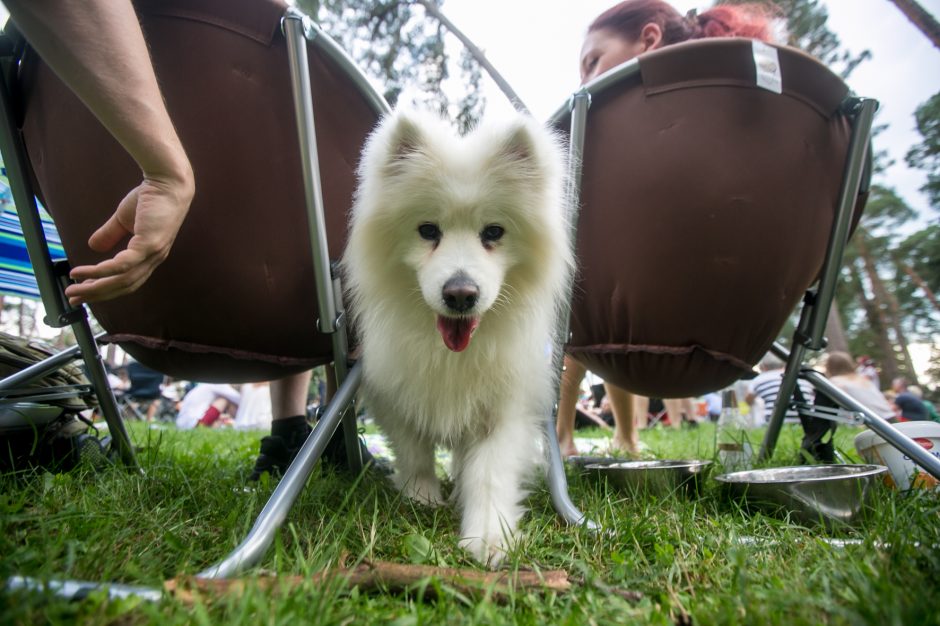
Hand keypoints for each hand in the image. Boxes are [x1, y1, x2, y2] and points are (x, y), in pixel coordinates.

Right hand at [64, 173, 192, 304]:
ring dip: (95, 287)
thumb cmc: (151, 199)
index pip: (126, 281)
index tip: (84, 293)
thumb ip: (110, 234)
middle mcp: (152, 260)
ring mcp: (152, 254)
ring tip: (74, 289)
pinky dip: (102, 272)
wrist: (167, 182)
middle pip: (123, 286)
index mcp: (148, 256)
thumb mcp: (124, 220)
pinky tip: (85, 273)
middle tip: (74, 299)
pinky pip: (122, 265)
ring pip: (121, 280)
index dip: (105, 289)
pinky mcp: (149, 245)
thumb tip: (93, 247)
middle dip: (97, 294)